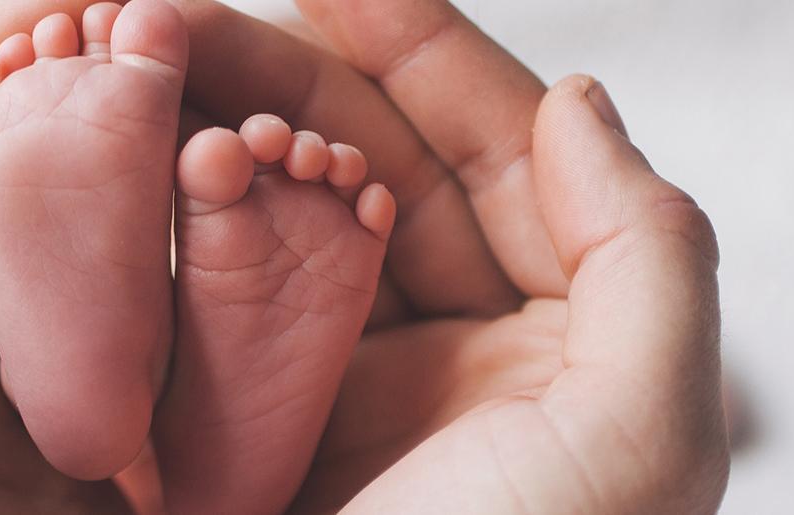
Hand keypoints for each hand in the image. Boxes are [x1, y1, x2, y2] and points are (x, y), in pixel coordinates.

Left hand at [0, 2, 153, 511]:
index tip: (50, 12)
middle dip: (45, 127)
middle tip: (135, 46)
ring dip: (122, 194)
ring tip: (188, 111)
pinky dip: (182, 288)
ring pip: (66, 275)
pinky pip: (143, 355)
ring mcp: (7, 437)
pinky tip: (223, 220)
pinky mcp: (105, 478)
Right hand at [161, 1, 729, 511]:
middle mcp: (463, 353)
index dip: (423, 49)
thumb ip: (646, 254)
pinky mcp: (261, 434)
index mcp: (568, 341)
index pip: (500, 153)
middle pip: (382, 167)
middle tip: (193, 15)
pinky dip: (186, 232)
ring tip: (157, 73)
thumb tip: (579, 101)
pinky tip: (147, 171)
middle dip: (295, 76)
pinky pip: (226, 302)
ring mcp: (358, 389)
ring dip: (233, 140)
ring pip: (296, 221)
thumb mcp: (640, 434)